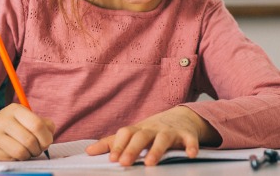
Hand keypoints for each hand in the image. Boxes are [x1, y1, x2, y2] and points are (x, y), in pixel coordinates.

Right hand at [0, 103, 54, 159]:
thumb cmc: (11, 127)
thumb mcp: (25, 119)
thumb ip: (42, 123)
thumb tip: (50, 133)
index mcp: (15, 109)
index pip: (37, 124)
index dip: (46, 137)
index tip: (47, 142)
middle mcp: (3, 120)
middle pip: (29, 140)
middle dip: (38, 148)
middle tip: (38, 149)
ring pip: (21, 151)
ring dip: (29, 155)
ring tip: (28, 152)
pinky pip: (11, 158)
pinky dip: (18, 158)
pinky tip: (15, 153)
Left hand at [85, 106, 220, 166]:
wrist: (182, 117)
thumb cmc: (152, 130)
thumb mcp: (133, 134)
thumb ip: (111, 143)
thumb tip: (88, 151)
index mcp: (139, 130)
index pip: (125, 134)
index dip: (118, 146)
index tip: (112, 159)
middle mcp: (153, 129)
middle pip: (141, 136)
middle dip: (132, 149)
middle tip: (124, 163)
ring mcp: (170, 131)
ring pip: (163, 139)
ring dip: (157, 150)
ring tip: (150, 163)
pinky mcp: (187, 135)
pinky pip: (190, 140)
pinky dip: (191, 146)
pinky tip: (191, 155)